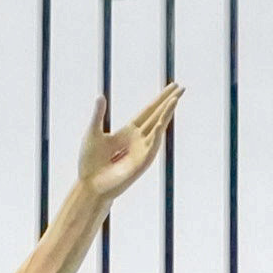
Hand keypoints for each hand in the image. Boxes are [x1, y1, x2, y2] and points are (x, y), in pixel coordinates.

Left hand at [71, 83, 183, 210]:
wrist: (90, 185)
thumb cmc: (90, 162)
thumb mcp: (93, 133)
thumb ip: (98, 115)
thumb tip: (100, 96)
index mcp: (129, 131)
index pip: (148, 111)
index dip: (159, 99)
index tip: (172, 87)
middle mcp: (139, 139)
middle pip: (157, 116)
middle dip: (169, 102)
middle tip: (182, 88)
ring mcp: (142, 150)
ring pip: (158, 128)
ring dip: (166, 114)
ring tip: (175, 99)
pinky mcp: (141, 162)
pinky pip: (152, 146)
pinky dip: (157, 134)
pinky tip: (162, 122)